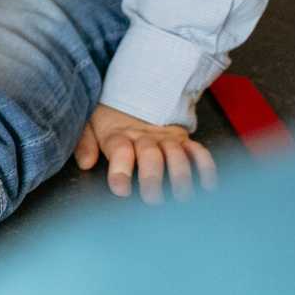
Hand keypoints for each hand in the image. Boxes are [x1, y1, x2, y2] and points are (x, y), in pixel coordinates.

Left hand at [75, 104, 216, 201]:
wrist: (135, 95)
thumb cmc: (110, 120)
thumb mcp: (89, 125)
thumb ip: (85, 144)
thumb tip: (85, 163)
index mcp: (118, 134)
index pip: (120, 150)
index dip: (120, 170)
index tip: (121, 190)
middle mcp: (144, 137)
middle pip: (150, 155)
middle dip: (153, 177)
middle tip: (153, 199)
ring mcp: (166, 139)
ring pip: (176, 154)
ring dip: (181, 176)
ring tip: (183, 198)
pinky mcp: (184, 141)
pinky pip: (199, 152)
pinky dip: (206, 168)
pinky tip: (209, 187)